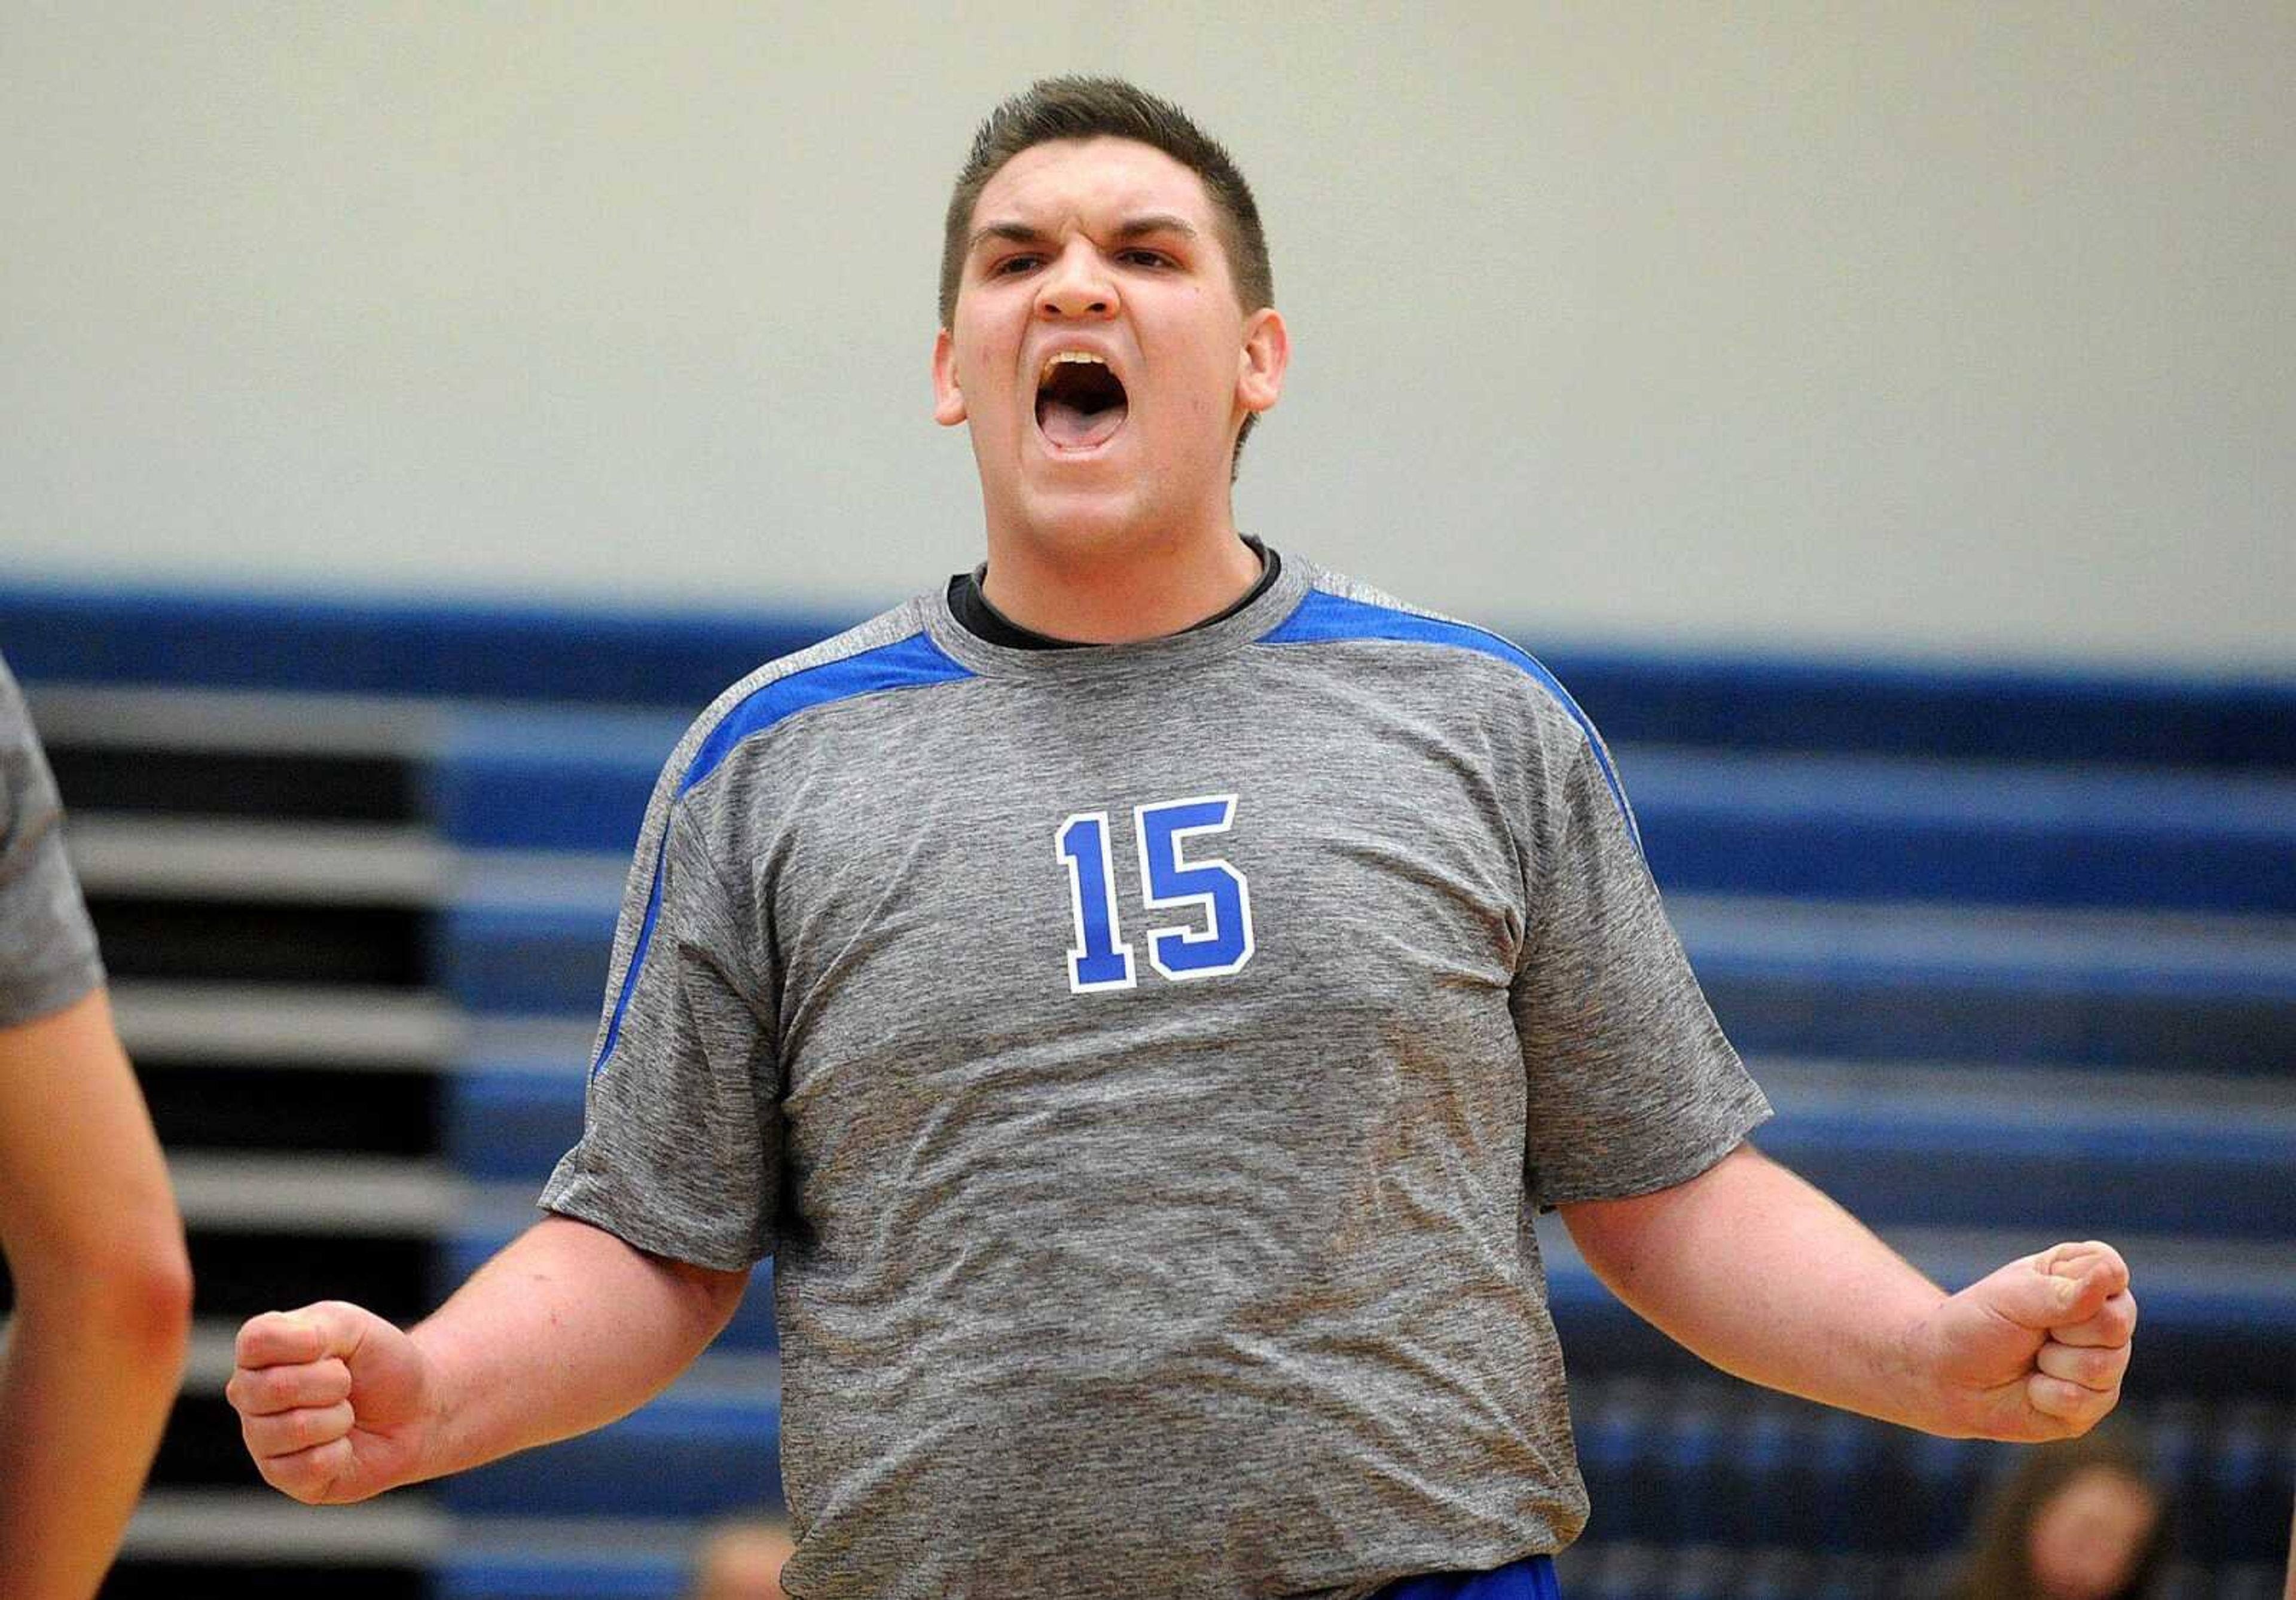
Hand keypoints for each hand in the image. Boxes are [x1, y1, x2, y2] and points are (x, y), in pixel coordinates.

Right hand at [226, 1300, 435, 1503]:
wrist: (416, 1410)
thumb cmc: (378, 1363)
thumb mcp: (352, 1327)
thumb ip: (318, 1328)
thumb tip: (296, 1351)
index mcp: (259, 1353)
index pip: (255, 1341)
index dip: (306, 1342)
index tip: (333, 1346)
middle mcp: (250, 1397)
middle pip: (274, 1387)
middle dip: (333, 1382)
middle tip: (346, 1383)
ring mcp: (262, 1440)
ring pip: (295, 1428)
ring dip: (339, 1417)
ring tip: (346, 1413)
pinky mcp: (283, 1478)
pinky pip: (310, 1466)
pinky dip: (342, 1452)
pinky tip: (343, 1445)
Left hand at [1918, 1240, 2135, 1440]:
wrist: (1947, 1376)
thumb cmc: (1976, 1324)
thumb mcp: (2013, 1298)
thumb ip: (2065, 1291)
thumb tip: (2111, 1274)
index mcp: (2084, 1278)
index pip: (2111, 1270)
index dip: (2080, 1286)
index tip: (2037, 1293)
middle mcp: (2104, 1319)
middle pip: (2116, 1323)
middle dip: (2063, 1330)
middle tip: (2031, 1331)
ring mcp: (2105, 1363)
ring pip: (2105, 1365)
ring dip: (2053, 1364)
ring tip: (2032, 1359)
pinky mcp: (2094, 1403)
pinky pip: (2086, 1400)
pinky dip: (2046, 1394)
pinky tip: (2031, 1388)